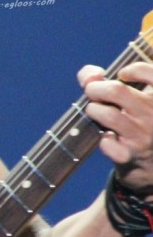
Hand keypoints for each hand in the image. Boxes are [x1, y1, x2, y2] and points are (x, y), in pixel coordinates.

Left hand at [78, 62, 152, 196]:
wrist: (152, 166)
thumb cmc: (142, 126)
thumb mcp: (139, 102)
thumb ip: (111, 80)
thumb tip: (90, 75)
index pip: (152, 73)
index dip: (133, 69)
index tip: (122, 74)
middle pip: (117, 91)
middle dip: (96, 88)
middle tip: (93, 92)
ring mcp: (144, 136)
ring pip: (109, 115)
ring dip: (94, 110)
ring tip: (96, 112)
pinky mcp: (130, 156)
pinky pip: (106, 143)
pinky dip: (102, 138)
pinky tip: (108, 137)